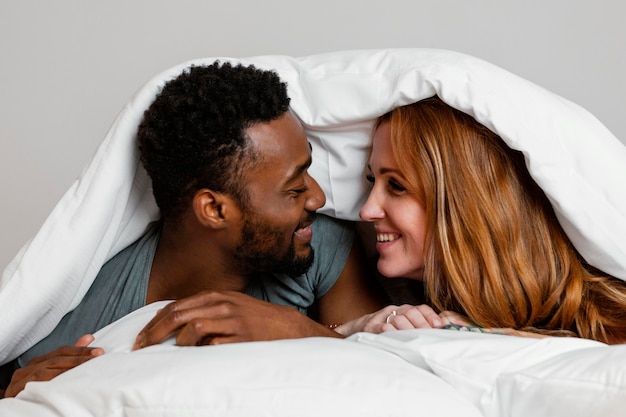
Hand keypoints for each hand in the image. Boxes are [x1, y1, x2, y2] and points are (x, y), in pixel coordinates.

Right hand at [4, 334, 102, 396]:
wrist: (11, 408)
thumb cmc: (35, 387)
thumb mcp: (52, 371)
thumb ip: (70, 356)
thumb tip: (89, 337)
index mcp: (39, 361)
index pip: (62, 351)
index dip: (81, 350)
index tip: (99, 351)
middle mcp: (30, 368)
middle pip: (56, 360)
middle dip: (78, 359)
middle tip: (97, 357)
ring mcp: (21, 379)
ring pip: (45, 372)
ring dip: (66, 371)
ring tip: (86, 369)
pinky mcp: (16, 391)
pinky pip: (35, 387)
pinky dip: (50, 385)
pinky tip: (64, 384)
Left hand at [133, 290, 340, 348]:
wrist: (286, 326)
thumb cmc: (253, 318)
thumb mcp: (228, 305)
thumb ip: (203, 309)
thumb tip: (171, 320)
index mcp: (215, 296)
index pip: (176, 306)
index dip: (154, 322)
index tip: (140, 338)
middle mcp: (222, 305)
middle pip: (179, 315)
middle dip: (155, 332)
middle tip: (141, 347)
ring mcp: (232, 321)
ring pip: (194, 327)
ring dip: (179, 342)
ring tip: (175, 353)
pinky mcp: (242, 338)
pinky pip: (213, 346)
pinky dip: (201, 352)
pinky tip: (197, 358)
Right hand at [336, 304, 445, 335]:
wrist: (358, 330)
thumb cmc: (386, 332)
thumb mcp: (403, 327)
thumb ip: (420, 327)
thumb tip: (445, 329)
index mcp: (403, 310)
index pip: (420, 308)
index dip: (431, 316)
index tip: (439, 326)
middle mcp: (394, 311)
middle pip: (411, 312)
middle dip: (422, 325)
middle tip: (428, 337)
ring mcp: (381, 317)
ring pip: (399, 318)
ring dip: (409, 329)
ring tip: (415, 340)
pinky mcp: (370, 327)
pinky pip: (382, 327)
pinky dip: (390, 331)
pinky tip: (396, 337)